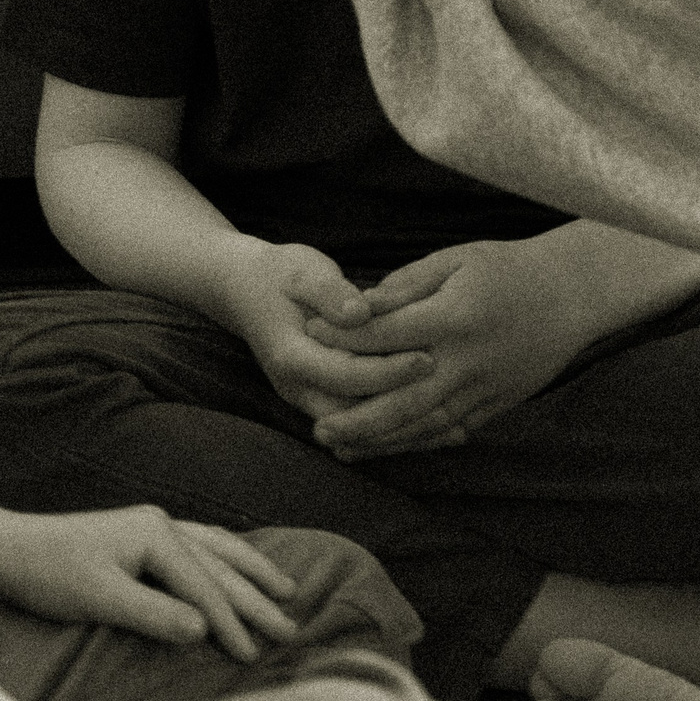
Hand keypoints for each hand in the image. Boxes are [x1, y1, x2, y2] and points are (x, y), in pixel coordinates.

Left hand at [0, 500, 306, 663]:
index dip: (230, 623)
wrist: (4, 548)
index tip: (252, 656)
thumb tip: (203, 631)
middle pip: (219, 566)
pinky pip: (198, 544)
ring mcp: (151, 525)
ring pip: (215, 550)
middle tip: (290, 628)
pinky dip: (224, 556)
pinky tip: (233, 563)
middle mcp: (161, 524)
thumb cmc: (46, 574)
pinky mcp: (139, 534)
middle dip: (256, 598)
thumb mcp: (98, 598)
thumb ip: (153, 615)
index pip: (204, 587)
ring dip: (250, 570)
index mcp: (155, 535)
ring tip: (285, 587)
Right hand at [223, 241, 433, 423]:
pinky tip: (435, 425)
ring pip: (360, 428)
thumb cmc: (279, 275)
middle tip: (448, 393)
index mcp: (292, 356)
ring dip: (402, 428)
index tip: (428, 358)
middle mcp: (297, 388)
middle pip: (356, 416)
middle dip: (402, 408)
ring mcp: (307, 399)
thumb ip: (330, 293)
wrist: (244, 291)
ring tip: (455, 425)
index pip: (347, 375)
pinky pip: (359, 422)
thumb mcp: (303, 272)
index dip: (388, 371)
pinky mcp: (321, 399)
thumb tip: (361, 313)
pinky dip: (394, 426)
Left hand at [301, 239, 593, 460]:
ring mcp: (482, 389)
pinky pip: (449, 431)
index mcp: (451, 319)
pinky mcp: (496, 405)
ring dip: (378, 441)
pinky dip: (415, 444)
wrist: (573, 295)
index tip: (308, 335)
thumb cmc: (509, 269)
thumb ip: (406, 285)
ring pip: (422, 424)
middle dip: (354, 416)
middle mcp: (465, 361)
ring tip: (339, 446)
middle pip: (398, 398)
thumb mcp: (456, 260)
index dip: (341, 337)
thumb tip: (359, 305)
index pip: (383, 335)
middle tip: (315, 425)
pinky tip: (387, 450)